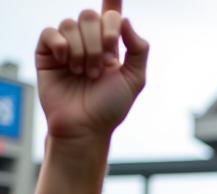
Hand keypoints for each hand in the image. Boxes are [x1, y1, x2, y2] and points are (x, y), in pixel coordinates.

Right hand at [36, 0, 147, 143]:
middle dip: (100, 42)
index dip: (112, 0)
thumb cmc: (110, 107)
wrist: (86, 127)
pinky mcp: (47, 51)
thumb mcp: (134, 80)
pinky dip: (62, 47)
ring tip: (85, 75)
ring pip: (71, 24)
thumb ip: (138, 50)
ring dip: (84, 52)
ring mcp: (66, 45)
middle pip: (90, 15)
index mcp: (110, 45)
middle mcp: (87, 41)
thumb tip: (124, 19)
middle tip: (102, 69)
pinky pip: (52, 32)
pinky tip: (67, 63)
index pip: (110, 13)